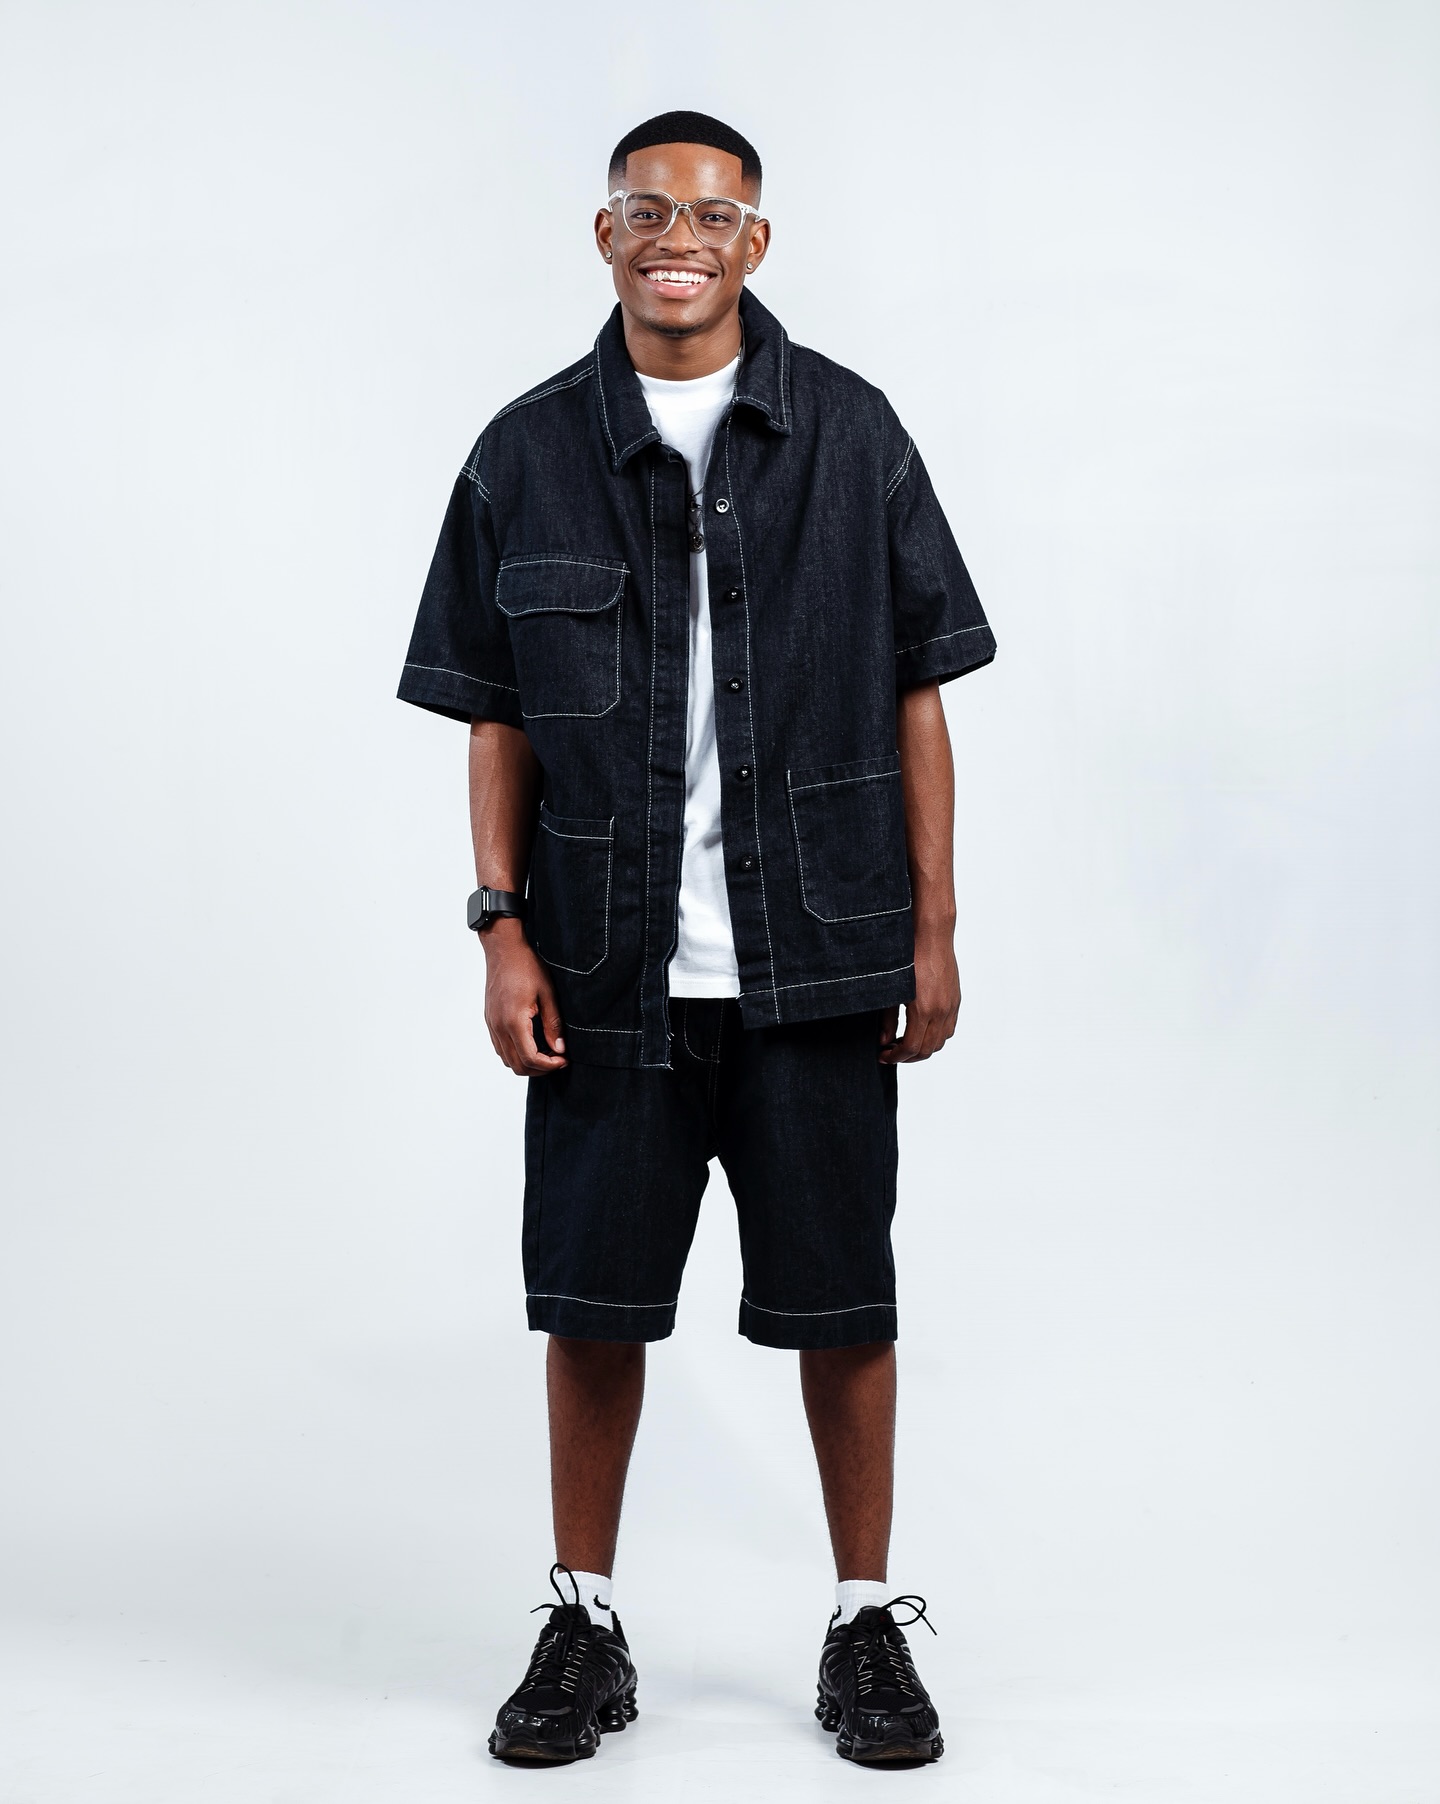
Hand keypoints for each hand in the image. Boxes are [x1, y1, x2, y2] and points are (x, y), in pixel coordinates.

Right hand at [480, 918, 567, 1074]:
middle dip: (539, 1069)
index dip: (549, 1065)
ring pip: (506, 1059)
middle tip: (557, 1059)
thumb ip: (553, 1024)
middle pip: (517, 1065)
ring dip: (527, 1062)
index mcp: (513, 1021)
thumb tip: (560, 1049)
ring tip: (547, 1052)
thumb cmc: (527, 966)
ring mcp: (492, 1024)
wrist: (503, 949)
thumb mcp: (548, 993)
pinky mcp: (490, 1020)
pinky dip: (516, 1053)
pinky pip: (500, 1047)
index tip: (564, 1060)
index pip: (530, 1059)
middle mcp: (499, 1026)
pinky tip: (532, 1043)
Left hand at [879, 923, 959, 1063]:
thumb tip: (884, 1041)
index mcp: (923, 1010)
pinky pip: (949, 1029)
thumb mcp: (892, 990)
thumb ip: (887, 1019)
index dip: (895, 1057)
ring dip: (922, 1048)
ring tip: (904, 1042)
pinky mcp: (955, 1000)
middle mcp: (941, 1012)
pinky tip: (921, 1030)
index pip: (911, 1048)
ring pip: (940, 1042)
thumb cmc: (908, 957)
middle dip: (907, 1057)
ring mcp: (950, 1006)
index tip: (883, 1056)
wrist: (932, 936)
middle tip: (891, 1052)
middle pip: (926, 1050)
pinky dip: (935, 1037)